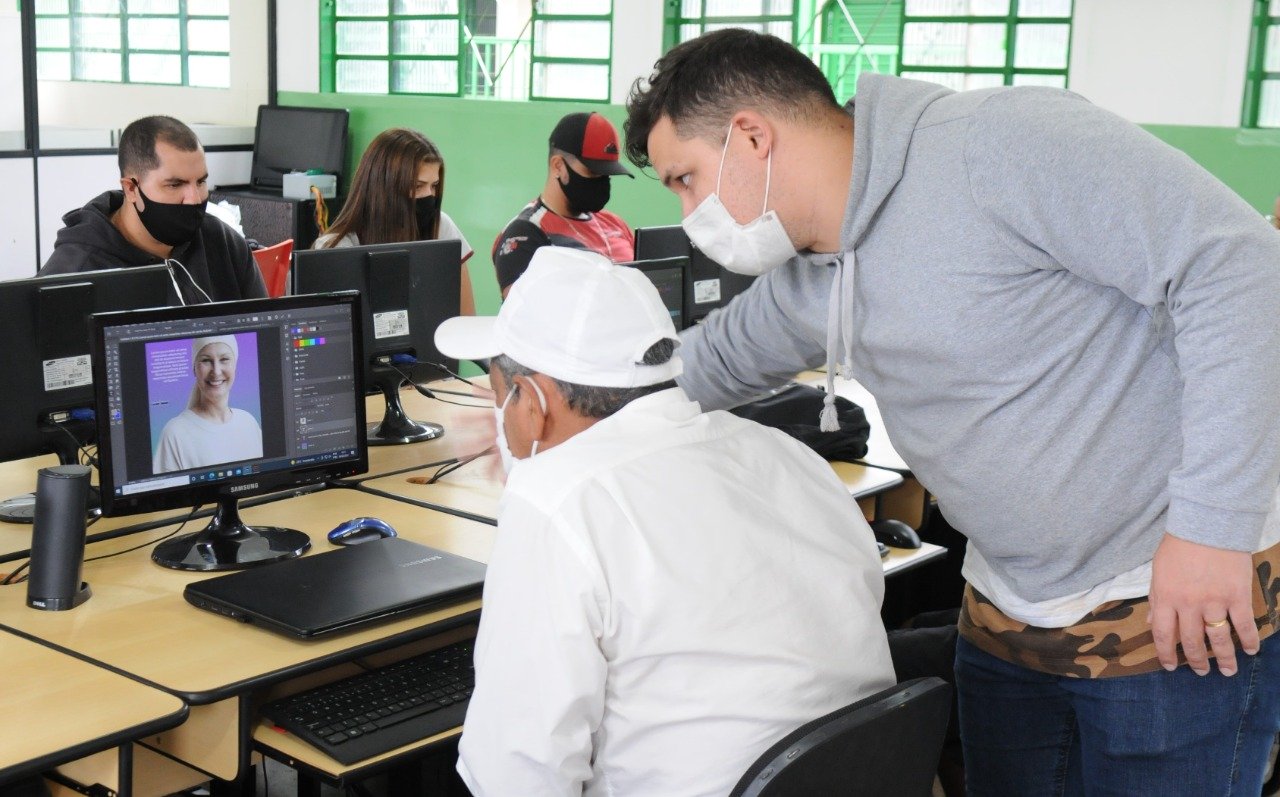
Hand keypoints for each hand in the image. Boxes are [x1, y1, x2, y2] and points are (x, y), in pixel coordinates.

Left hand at [1148, 533, 1257, 675]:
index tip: (1170, 666)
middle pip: (1192, 641)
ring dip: (1224, 658)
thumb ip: (1155, 598)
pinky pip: (1244, 624)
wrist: (1207, 526)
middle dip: (1196, 661)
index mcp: (1165, 598)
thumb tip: (1151, 621)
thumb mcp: (1158, 572)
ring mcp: (1215, 602)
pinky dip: (1249, 640)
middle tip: (1201, 672)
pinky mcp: (1238, 596)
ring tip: (1226, 671)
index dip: (1165, 654)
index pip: (1162, 634)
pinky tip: (1251, 650)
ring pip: (1219, 639)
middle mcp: (1188, 605)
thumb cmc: (1179, 547)